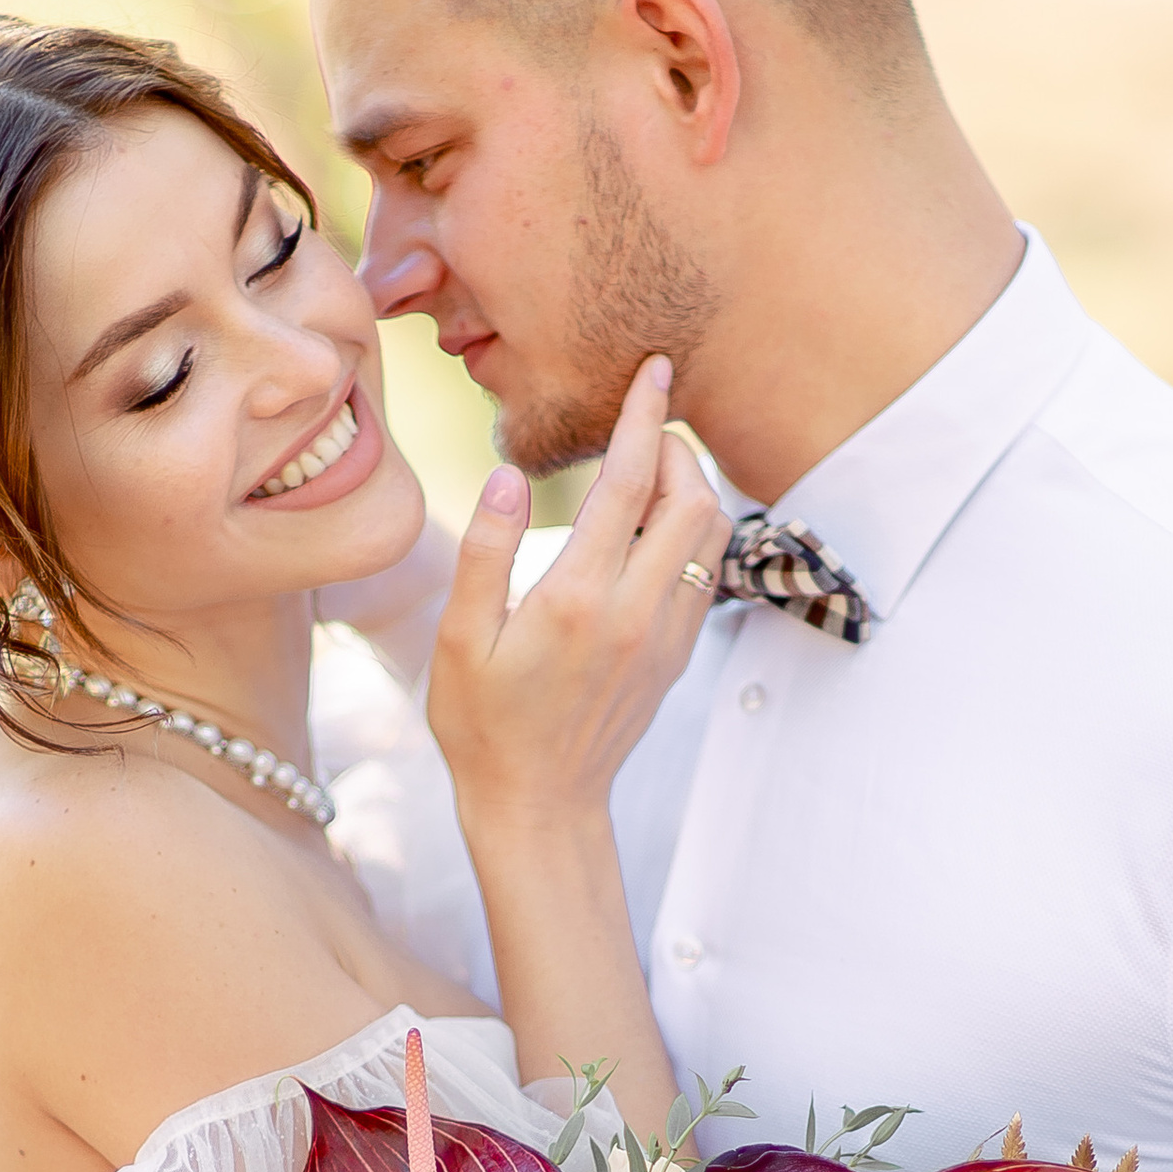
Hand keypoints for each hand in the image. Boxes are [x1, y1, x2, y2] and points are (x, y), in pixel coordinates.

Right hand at [426, 357, 730, 827]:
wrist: (538, 804)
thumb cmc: (482, 724)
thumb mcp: (459, 639)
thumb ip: (486, 551)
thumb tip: (510, 475)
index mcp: (577, 598)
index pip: (627, 482)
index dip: (642, 415)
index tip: (653, 367)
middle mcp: (635, 613)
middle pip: (694, 497)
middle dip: (675, 447)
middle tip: (641, 428)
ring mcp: (666, 635)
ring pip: (713, 533)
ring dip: (691, 488)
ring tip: (646, 473)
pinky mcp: (678, 654)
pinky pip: (708, 571)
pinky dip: (693, 532)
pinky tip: (655, 529)